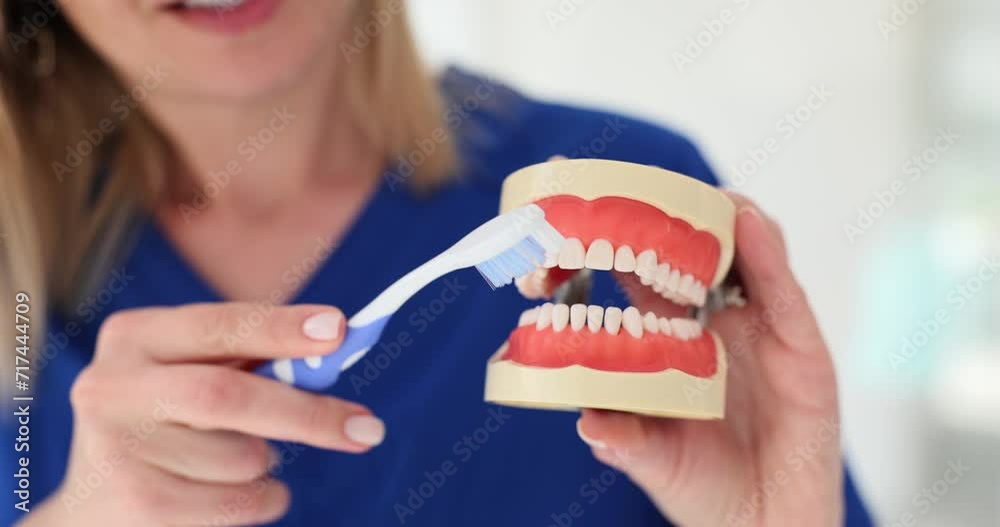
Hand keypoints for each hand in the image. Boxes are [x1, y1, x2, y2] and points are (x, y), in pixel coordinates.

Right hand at [20, 304, 385, 526]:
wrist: (96, 505)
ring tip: (245, 459)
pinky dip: (263, 498)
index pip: (218, 324)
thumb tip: (338, 344)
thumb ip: (256, 359)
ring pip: (243, 456)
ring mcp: (116, 449)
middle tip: (369, 429)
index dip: (280, 327)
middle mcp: (113, 386)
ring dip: (270, 462)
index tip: (339, 330)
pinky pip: (238, 502)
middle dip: (307, 413)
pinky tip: (237, 492)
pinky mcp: (134, 506)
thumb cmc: (172, 422)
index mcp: (134, 336)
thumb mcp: (196, 373)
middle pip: (228, 396)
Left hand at [577, 193, 842, 526]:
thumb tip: (585, 419)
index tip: (565, 202)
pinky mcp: (801, 346)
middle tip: (621, 181)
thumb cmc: (704, 487)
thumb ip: (622, 439)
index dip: (606, 236)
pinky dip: (768, 255)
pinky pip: (783, 292)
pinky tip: (749, 225)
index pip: (634, 272)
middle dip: (658, 210)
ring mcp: (757, 328)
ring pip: (741, 253)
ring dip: (717, 218)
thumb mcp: (651, 459)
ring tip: (690, 193)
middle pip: (687, 248)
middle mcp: (711, 323)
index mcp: (668, 339)